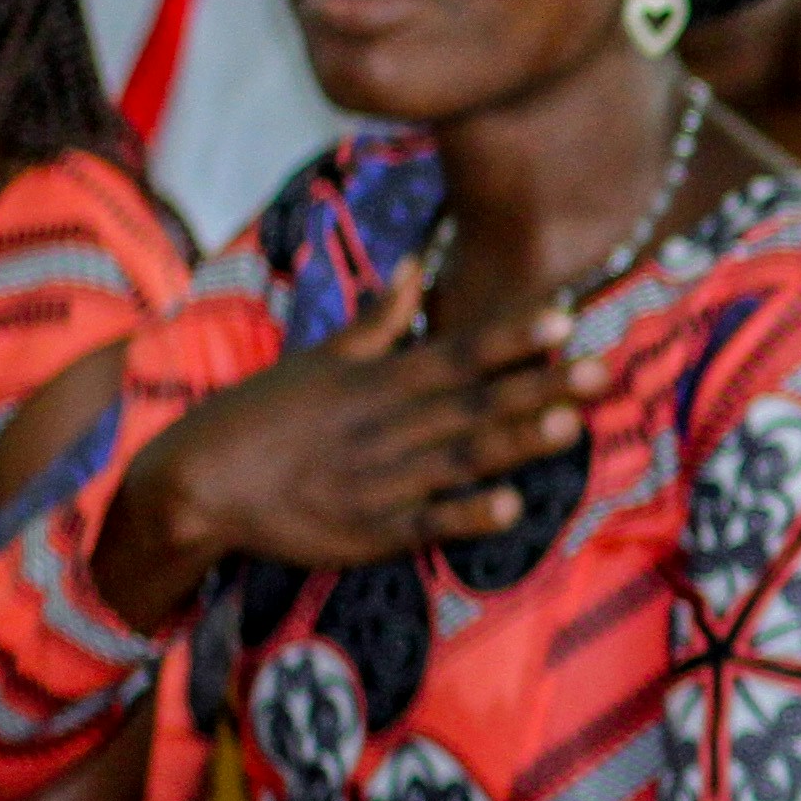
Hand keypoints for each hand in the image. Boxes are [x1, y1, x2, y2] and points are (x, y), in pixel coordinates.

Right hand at [91, 267, 599, 626]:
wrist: (196, 483)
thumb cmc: (263, 417)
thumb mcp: (318, 360)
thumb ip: (377, 321)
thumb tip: (413, 267)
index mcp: (376, 382)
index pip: (455, 353)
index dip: (510, 338)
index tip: (564, 318)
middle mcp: (384, 427)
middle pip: (473, 404)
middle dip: (539, 387)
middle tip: (604, 369)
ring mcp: (379, 482)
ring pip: (457, 459)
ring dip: (515, 443)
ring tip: (571, 425)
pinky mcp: (369, 533)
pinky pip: (424, 524)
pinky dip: (465, 516)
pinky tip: (512, 507)